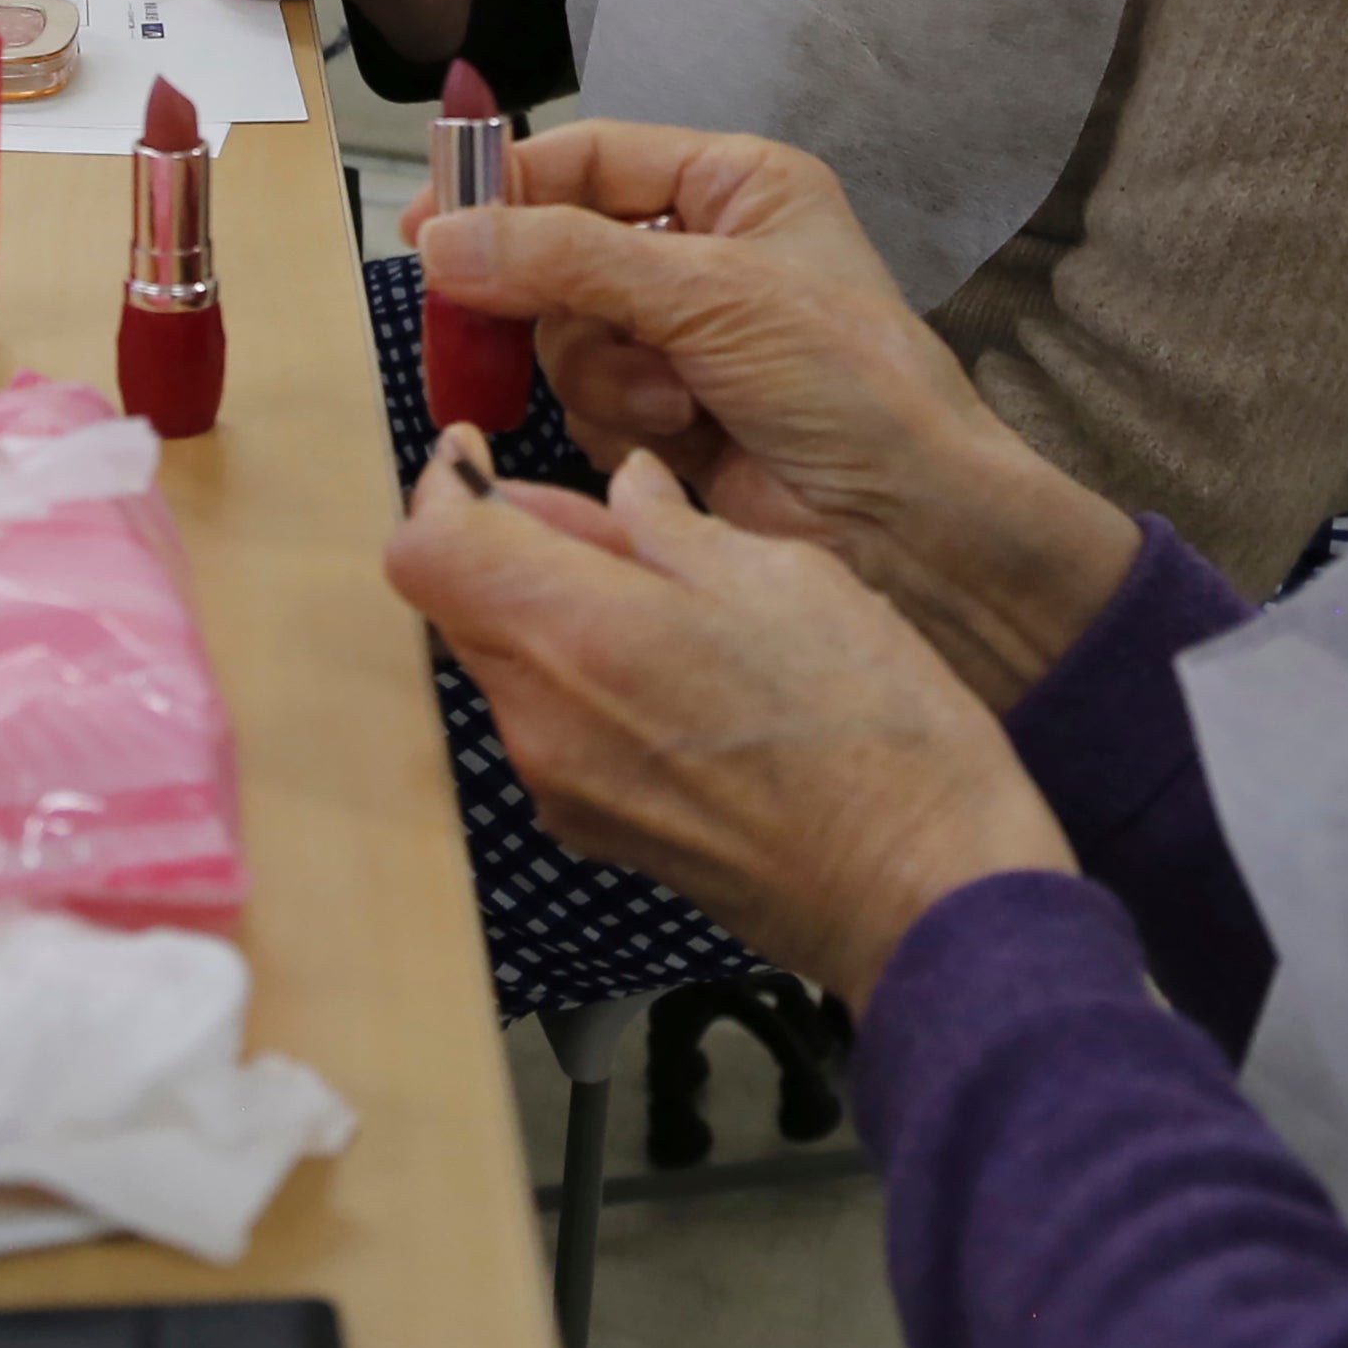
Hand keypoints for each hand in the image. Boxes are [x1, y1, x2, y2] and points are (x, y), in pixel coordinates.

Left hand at [387, 438, 1070, 1004]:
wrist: (919, 891)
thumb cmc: (871, 730)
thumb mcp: (787, 576)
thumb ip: (673, 528)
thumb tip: (623, 490)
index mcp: (578, 634)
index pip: (428, 549)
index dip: (443, 489)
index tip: (475, 456)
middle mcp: (544, 721)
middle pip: (460, 608)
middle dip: (508, 546)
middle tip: (599, 517)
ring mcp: (565, 789)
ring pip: (510, 668)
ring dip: (552, 615)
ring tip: (664, 594)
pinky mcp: (601, 833)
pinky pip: (554, 731)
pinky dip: (586, 682)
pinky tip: (678, 671)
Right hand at [413, 123, 1136, 707]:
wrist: (907, 525)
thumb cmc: (844, 382)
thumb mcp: (709, 293)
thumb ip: (567, 259)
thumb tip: (440, 241)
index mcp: (735, 186)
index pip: (590, 158)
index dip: (507, 185)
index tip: (428, 224)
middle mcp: (703, 253)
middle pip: (556, 247)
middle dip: (545, 292)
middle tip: (481, 318)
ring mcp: (678, 339)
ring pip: (560, 332)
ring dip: (602, 368)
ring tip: (671, 399)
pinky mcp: (661, 417)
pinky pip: (581, 399)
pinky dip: (615, 418)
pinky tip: (678, 437)